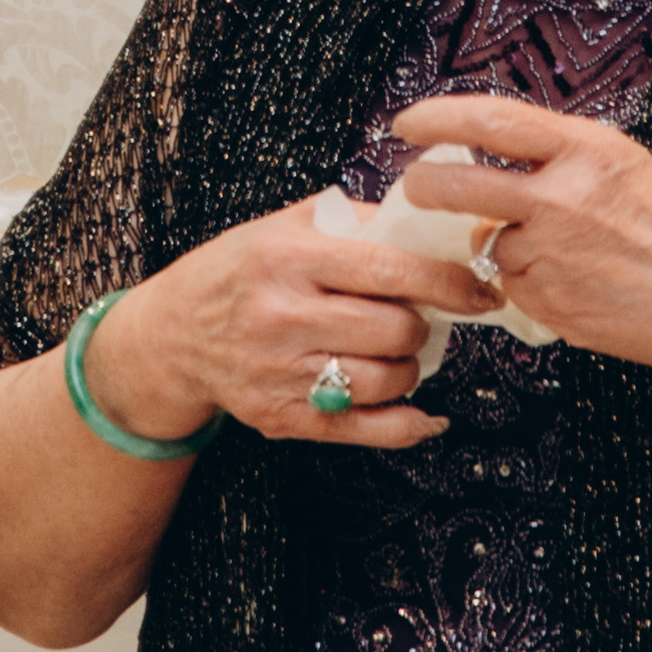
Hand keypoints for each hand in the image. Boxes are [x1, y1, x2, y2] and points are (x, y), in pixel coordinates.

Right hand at [95, 200, 452, 450]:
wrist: (173, 335)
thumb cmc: (239, 270)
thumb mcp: (284, 225)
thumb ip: (355, 221)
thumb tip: (434, 226)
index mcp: (288, 258)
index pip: (389, 270)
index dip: (447, 282)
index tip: (479, 287)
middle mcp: (282, 317)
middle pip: (394, 332)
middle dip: (422, 325)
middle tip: (417, 317)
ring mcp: (280, 374)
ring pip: (385, 382)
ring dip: (409, 368)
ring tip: (395, 351)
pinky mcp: (280, 418)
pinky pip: (364, 430)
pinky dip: (406, 424)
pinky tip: (423, 414)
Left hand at [393, 98, 651, 411]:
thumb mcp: (627, 170)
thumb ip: (563, 166)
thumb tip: (502, 173)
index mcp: (587, 150)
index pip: (491, 121)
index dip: (438, 118)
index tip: (408, 123)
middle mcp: (562, 198)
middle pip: (458, 186)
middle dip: (424, 186)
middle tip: (416, 185)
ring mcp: (552, 255)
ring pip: (490, 245)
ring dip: (503, 247)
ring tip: (568, 255)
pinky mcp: (549, 304)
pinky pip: (515, 288)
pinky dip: (529, 286)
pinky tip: (577, 286)